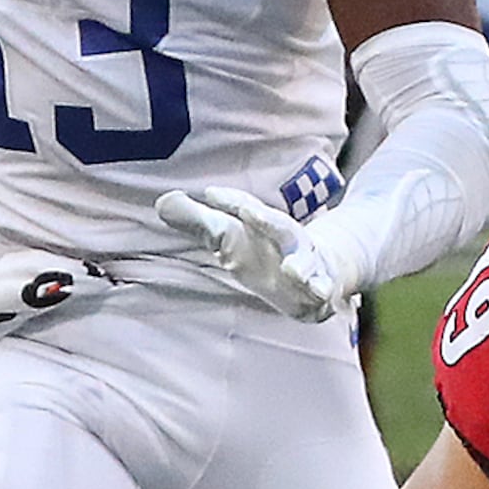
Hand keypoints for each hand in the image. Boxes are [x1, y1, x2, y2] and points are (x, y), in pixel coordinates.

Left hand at [156, 187, 342, 320]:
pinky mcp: (321, 288)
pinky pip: (324, 291)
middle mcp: (287, 240)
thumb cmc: (265, 252)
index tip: (209, 193)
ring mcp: (308, 264)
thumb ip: (198, 222)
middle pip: (278, 227)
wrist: (322, 269)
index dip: (229, 201)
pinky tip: (321, 294)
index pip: (244, 209)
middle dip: (266, 220)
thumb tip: (164, 202)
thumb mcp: (231, 236)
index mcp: (262, 225)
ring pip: (307, 262)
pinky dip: (323, 292)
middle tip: (248, 212)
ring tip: (292, 270)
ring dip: (301, 266)